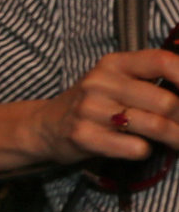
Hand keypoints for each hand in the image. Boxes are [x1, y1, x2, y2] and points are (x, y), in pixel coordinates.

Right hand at [27, 50, 178, 164]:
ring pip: (155, 126)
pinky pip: (135, 147)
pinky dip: (145, 150)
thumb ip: (152, 80)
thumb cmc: (95, 104)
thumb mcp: (118, 81)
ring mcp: (90, 109)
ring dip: (175, 139)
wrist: (46, 126)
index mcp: (114, 63)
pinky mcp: (84, 136)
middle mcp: (100, 82)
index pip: (162, 61)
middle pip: (166, 102)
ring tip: (177, 142)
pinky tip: (139, 147)